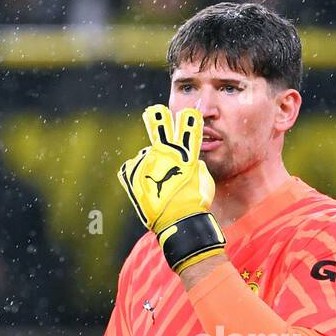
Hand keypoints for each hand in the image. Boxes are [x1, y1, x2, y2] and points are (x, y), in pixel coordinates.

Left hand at [117, 104, 225, 273]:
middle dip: (158, 118)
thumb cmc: (195, 204)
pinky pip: (133, 167)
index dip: (189, 119)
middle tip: (154, 112)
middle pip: (160, 127)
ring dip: (151, 165)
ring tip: (157, 186)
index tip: (188, 112)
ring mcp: (147, 163)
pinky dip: (139, 175)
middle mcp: (165, 155)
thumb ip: (195, 167)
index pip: (188, 129)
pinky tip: (147, 188)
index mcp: (185, 156)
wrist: (177, 223)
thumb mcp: (203, 182)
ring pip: (147, 155)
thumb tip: (190, 162)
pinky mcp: (132, 174)